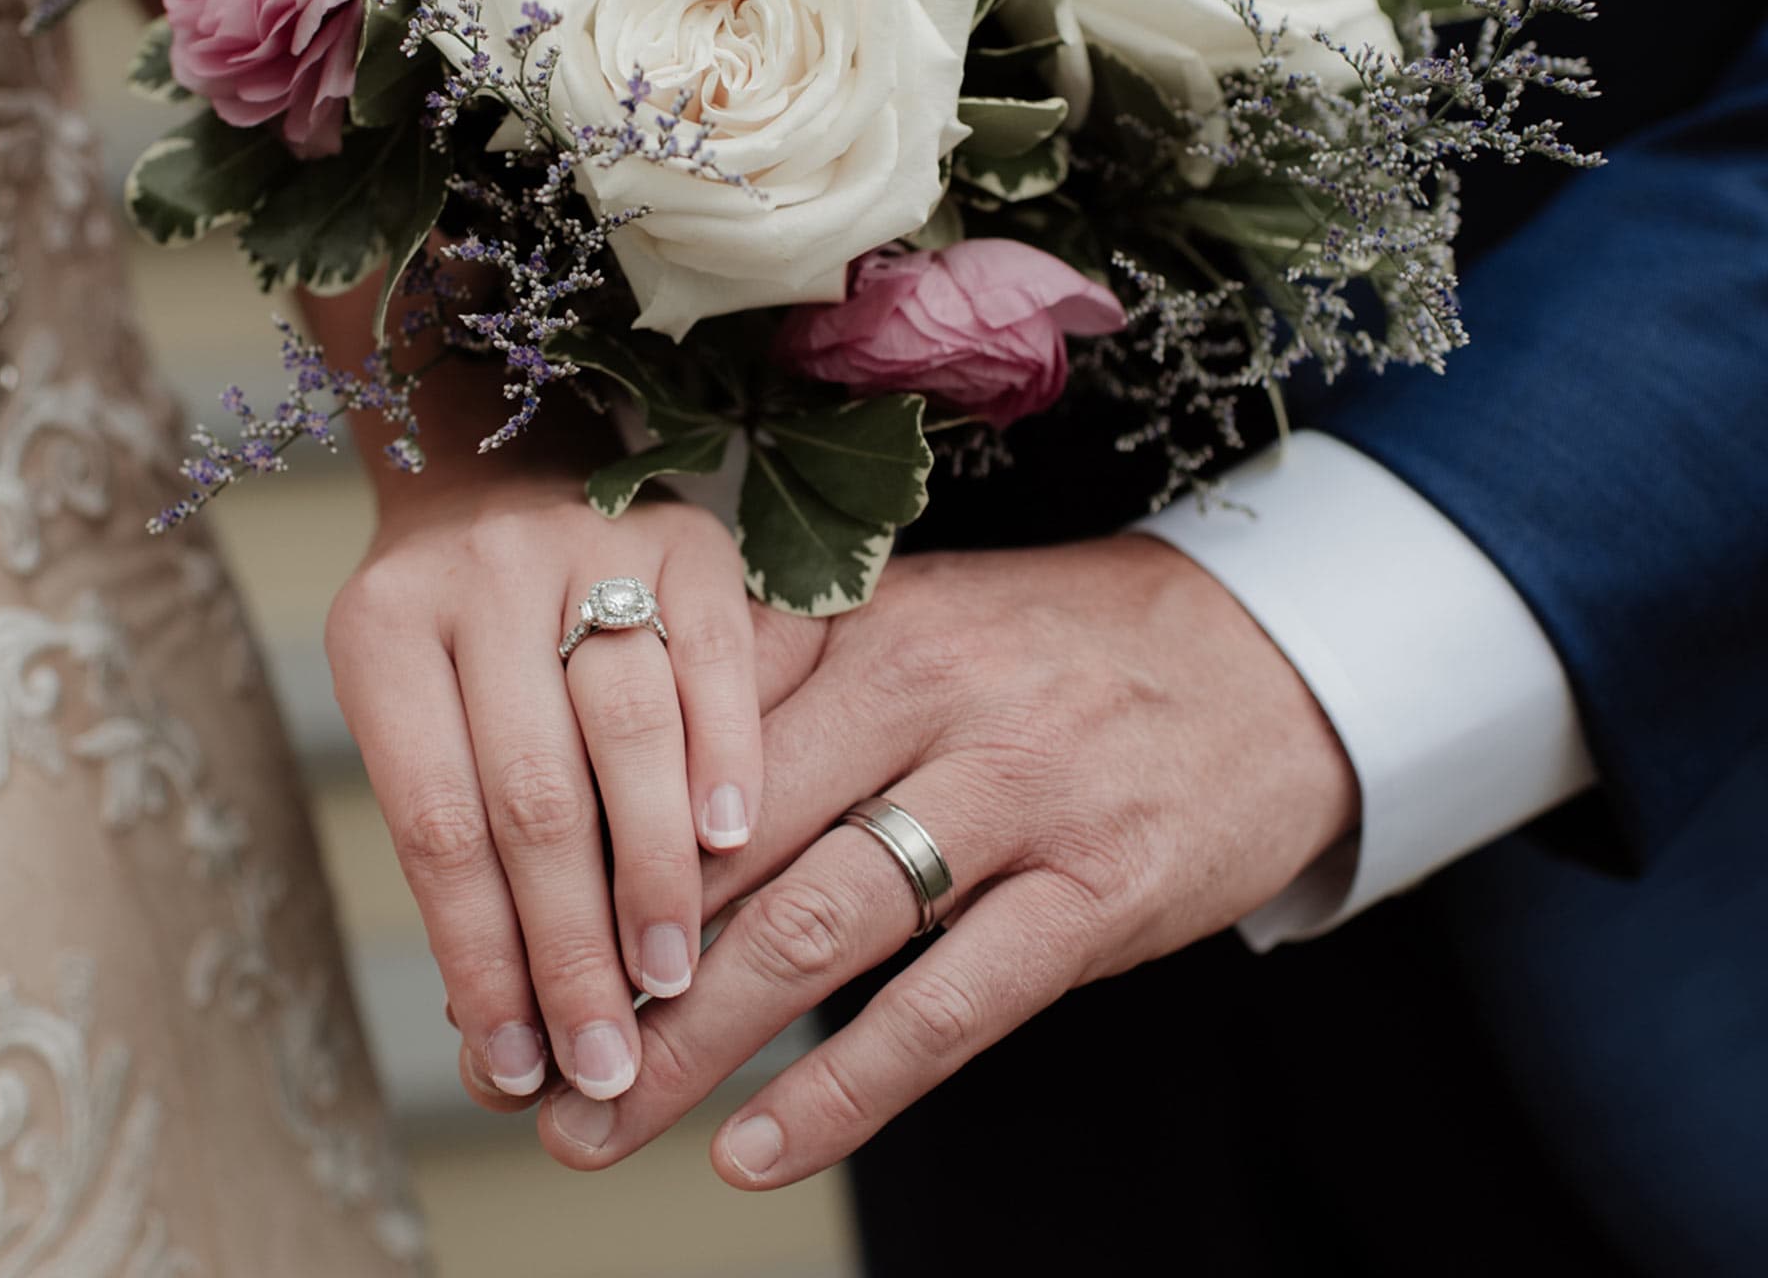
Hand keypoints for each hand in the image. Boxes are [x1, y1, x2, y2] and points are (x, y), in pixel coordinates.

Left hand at [326, 471, 762, 1108]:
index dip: (479, 955)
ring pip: (626, 727)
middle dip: (571, 944)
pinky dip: (727, 757)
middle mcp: (478, 577)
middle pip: (530, 791)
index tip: (519, 1064)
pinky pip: (718, 658)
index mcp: (384, 632)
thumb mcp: (417, 717)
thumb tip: (505, 1039)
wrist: (501, 471)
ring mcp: (588, 544)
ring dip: (653, 870)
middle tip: (608, 1059)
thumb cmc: (455, 645)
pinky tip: (738, 846)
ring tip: (671, 982)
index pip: (433, 824)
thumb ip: (460, 854)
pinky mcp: (690, 534)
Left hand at [528, 536, 1358, 1184]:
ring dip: (693, 1042)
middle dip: (601, 961)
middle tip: (511, 1058)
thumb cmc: (1056, 656)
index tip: (490, 930)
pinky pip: (949, 1005)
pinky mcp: (1097, 890)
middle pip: (724, 839)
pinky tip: (751, 1148)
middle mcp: (928, 691)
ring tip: (599, 1127)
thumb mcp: (918, 625)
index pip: (680, 731)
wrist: (1276, 659)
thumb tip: (609, 793)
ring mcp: (1018, 792)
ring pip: (818, 926)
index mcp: (864, 619)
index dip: (573, 838)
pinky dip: (843, 1086)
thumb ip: (781, 687)